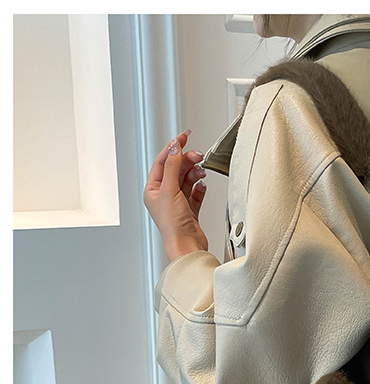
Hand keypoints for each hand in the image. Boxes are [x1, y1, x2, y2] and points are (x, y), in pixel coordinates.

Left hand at [144, 129, 208, 261]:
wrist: (187, 245)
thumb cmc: (173, 225)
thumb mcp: (170, 189)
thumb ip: (173, 166)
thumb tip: (174, 147)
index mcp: (153, 190)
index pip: (163, 162)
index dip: (173, 148)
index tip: (184, 137)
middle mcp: (164, 195)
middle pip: (176, 169)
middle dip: (187, 161)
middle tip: (198, 155)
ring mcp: (177, 203)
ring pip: (187, 180)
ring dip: (195, 173)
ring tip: (201, 172)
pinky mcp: (190, 211)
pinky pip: (196, 193)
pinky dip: (200, 188)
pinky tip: (202, 186)